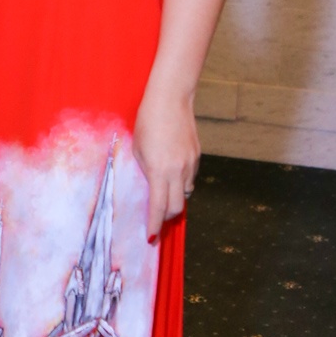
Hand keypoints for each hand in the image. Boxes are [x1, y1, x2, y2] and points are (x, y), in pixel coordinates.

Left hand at [132, 81, 199, 241]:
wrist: (170, 100)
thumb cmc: (147, 122)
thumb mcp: (138, 150)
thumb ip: (145, 172)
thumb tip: (151, 188)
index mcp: (160, 171)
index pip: (159, 207)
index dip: (155, 225)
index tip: (151, 237)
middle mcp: (178, 171)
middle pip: (177, 207)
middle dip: (167, 217)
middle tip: (157, 218)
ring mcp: (191, 164)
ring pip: (186, 193)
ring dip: (175, 198)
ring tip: (164, 194)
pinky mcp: (197, 156)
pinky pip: (190, 178)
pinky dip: (181, 183)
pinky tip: (172, 173)